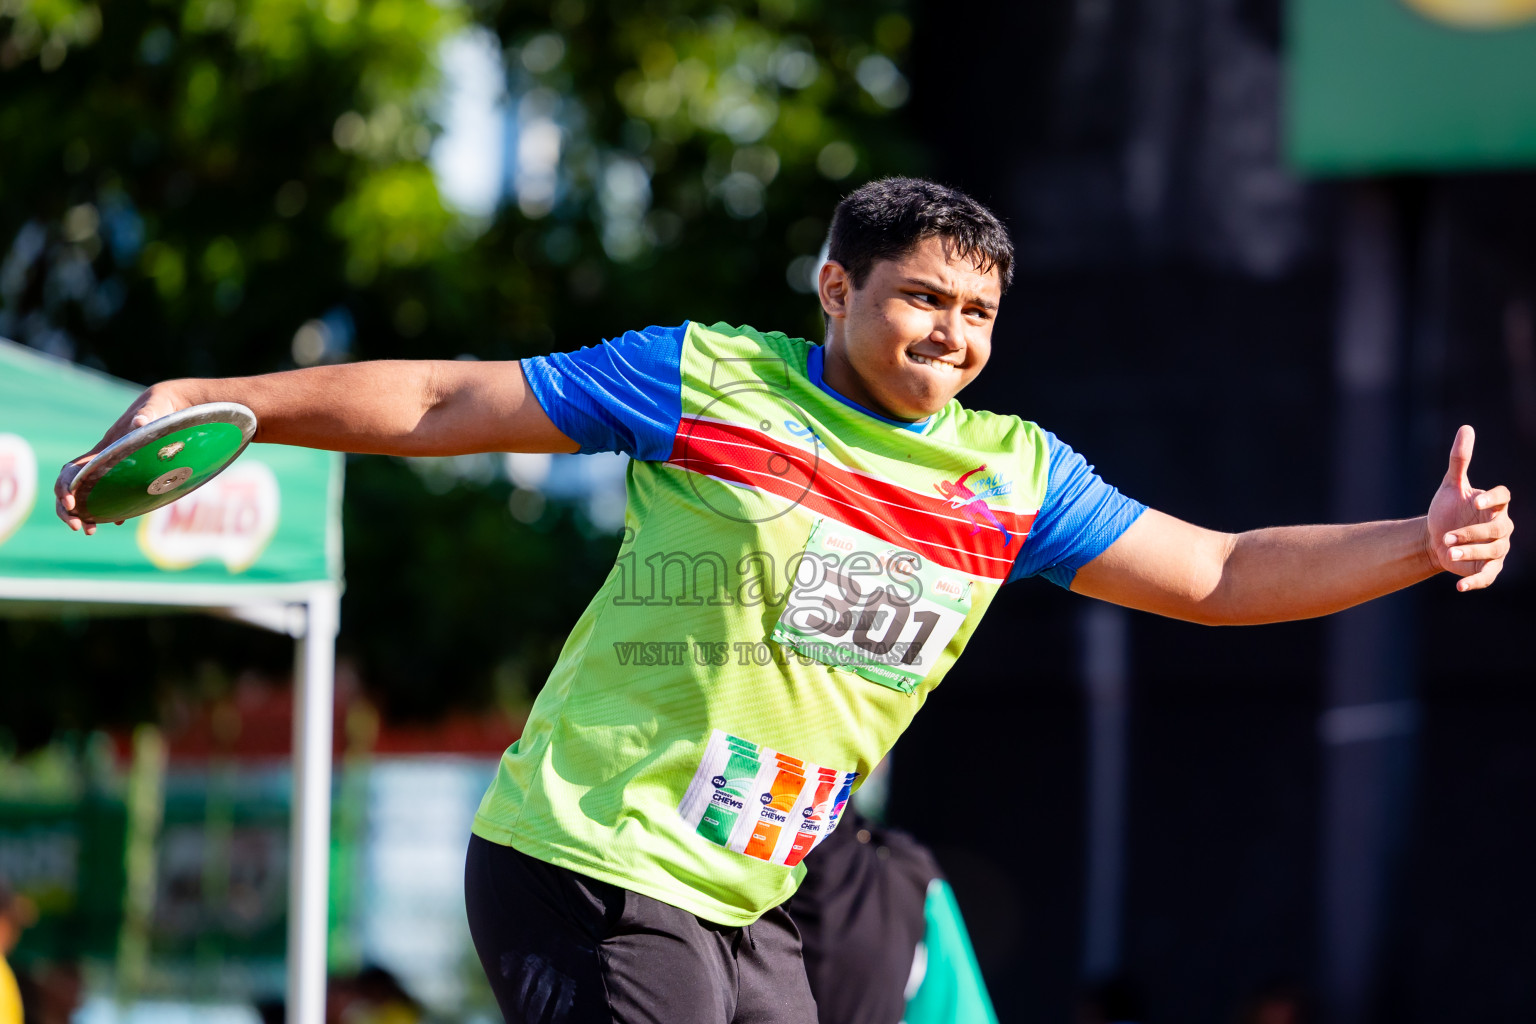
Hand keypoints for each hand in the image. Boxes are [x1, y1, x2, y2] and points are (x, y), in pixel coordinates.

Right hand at [55, 382, 188, 534]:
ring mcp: (116, 468)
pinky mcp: (131, 473)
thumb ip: (147, 416)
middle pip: (73, 487)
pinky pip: (112, 494)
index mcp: (104, 449)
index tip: (70, 502)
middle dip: (68, 508)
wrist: (170, 405)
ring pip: (90, 494)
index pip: (72, 470)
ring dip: (85, 513)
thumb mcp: (155, 409)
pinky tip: (119, 520)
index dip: (64, 487)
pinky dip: (110, 508)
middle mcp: (104, 460)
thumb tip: (141, 422)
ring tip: (90, 530)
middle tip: (77, 527)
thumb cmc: (160, 406)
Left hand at [1426, 425, 1513, 590]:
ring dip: (1470, 553)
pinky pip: (1488, 577)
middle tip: (1446, 537)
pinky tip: (1459, 588)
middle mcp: (1500, 527)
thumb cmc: (1447, 510)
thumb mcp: (1450, 486)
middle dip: (1471, 533)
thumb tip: (1466, 428)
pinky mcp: (1489, 568)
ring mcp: (1496, 549)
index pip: (1503, 498)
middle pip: (1496, 530)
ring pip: (1492, 552)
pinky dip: (1476, 583)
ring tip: (1447, 552)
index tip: (1475, 500)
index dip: (1493, 499)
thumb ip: (1459, 460)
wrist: (1434, 539)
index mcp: (1493, 505)